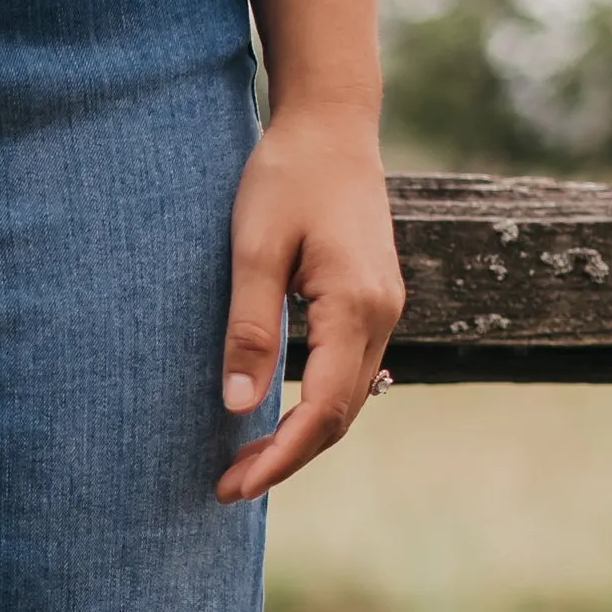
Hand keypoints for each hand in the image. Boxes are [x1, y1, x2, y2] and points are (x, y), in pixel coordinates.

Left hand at [215, 104, 401, 501]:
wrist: (332, 124)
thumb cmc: (286, 176)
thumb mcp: (253, 248)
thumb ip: (249, 328)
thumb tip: (238, 407)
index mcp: (355, 305)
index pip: (321, 410)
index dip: (280, 457)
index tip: (234, 487)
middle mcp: (381, 315)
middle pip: (339, 416)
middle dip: (286, 458)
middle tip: (228, 487)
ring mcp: (384, 309)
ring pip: (348, 399)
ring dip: (301, 437)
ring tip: (246, 463)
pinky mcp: (373, 301)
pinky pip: (349, 372)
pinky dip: (315, 406)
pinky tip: (278, 416)